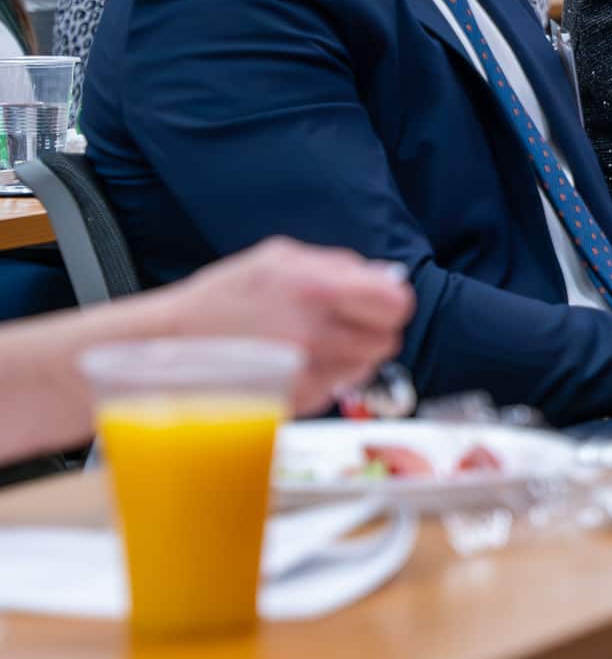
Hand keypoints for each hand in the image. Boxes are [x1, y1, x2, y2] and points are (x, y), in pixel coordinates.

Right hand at [157, 239, 414, 414]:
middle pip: (387, 340)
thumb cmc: (221, 297)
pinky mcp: (292, 400)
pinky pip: (335, 389)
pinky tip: (297, 363)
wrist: (169, 344)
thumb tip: (387, 275)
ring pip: (365, 368)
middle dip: (372, 331)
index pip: (395, 304)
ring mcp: (303, 372)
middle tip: (346, 324)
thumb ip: (340, 265)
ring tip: (317, 343)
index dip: (391, 303)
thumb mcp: (279, 258)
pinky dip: (326, 377)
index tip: (378, 304)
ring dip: (351, 356)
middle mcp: (314, 334)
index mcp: (315, 289)